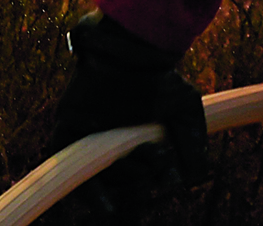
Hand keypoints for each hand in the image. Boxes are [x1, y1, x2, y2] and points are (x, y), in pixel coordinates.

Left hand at [49, 13, 207, 219]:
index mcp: (131, 135)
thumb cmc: (161, 80)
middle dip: (142, 174)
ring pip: (102, 176)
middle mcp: (108, 138)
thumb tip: (194, 181)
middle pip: (121, 177)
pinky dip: (90, 192)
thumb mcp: (185, 113)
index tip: (166, 183)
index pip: (134, 171)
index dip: (148, 181)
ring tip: (143, 153)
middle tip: (158, 153)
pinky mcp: (69, 131)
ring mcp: (88, 136)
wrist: (135, 54)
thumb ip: (193, 146)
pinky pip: (72, 169)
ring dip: (125, 176)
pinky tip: (108, 209)